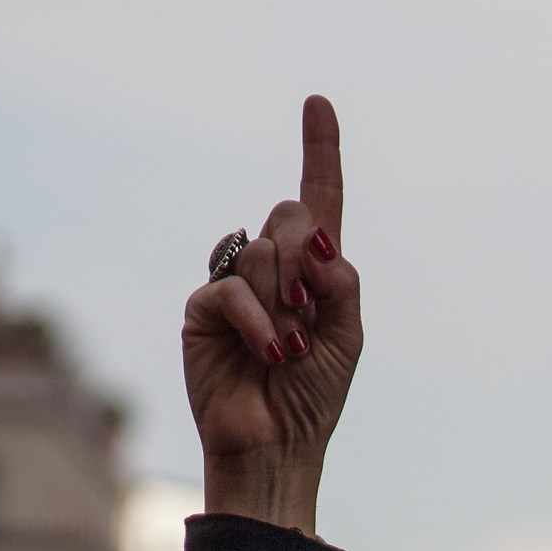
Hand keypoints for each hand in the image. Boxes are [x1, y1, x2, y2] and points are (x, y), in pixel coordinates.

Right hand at [182, 94, 362, 534]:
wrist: (278, 447)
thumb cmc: (313, 399)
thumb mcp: (348, 337)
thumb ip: (342, 281)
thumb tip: (316, 237)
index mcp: (314, 273)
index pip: (318, 202)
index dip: (319, 152)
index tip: (318, 103)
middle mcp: (272, 270)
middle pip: (290, 215)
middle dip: (307, 261)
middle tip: (309, 316)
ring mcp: (235, 287)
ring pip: (263, 250)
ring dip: (286, 302)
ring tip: (288, 350)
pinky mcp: (203, 311)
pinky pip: (231, 287)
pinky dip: (258, 320)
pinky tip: (269, 353)